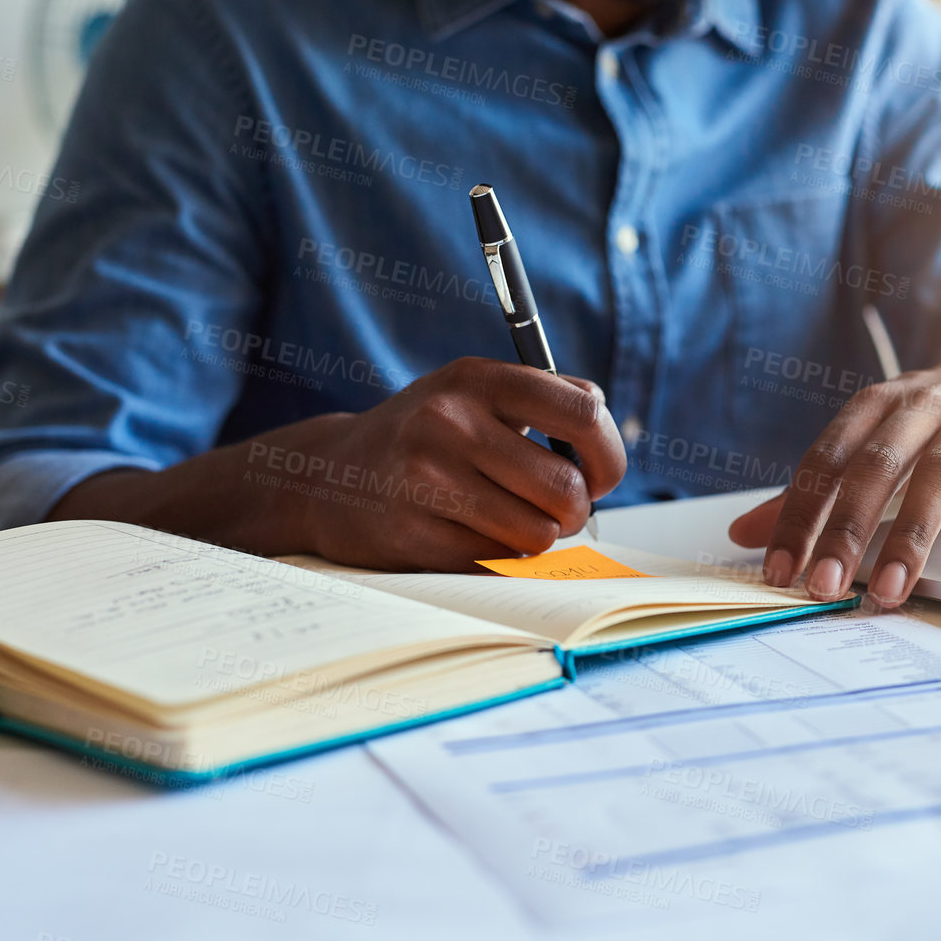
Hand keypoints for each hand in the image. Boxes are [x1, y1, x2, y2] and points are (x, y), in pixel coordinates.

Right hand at [292, 357, 624, 569]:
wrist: (331, 474)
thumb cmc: (428, 436)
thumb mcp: (476, 394)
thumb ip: (547, 404)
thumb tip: (605, 458)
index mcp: (478, 378)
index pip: (583, 413)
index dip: (608, 455)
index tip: (600, 476)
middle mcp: (450, 422)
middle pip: (565, 489)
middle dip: (573, 511)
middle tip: (553, 509)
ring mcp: (426, 479)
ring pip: (536, 535)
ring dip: (536, 538)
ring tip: (509, 520)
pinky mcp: (412, 532)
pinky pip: (496, 562)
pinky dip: (497, 557)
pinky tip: (468, 534)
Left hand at [727, 334, 940, 608]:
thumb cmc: (938, 413)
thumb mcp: (875, 434)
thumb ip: (817, 485)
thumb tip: (744, 533)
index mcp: (877, 405)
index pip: (826, 459)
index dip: (799, 514)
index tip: (780, 568)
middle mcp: (924, 405)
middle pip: (877, 465)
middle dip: (847, 529)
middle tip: (826, 585)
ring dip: (914, 534)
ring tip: (894, 589)